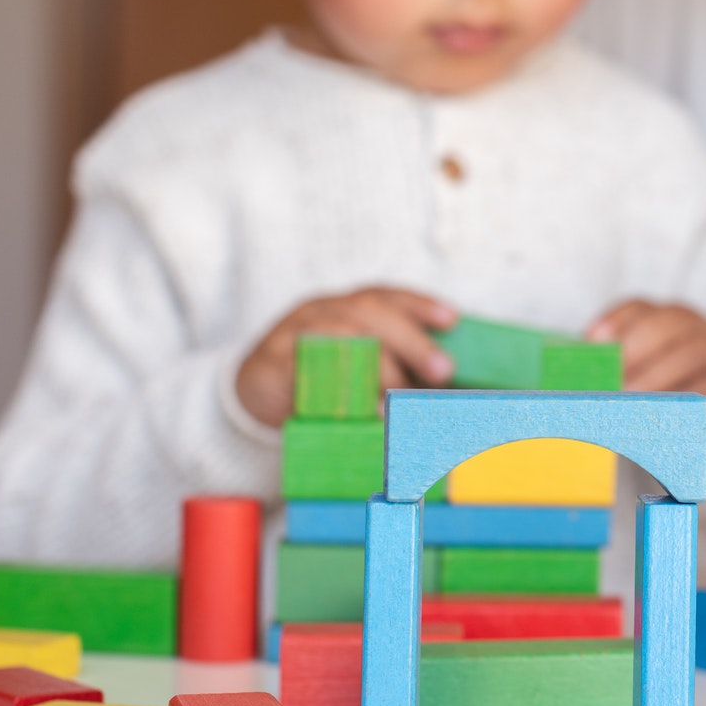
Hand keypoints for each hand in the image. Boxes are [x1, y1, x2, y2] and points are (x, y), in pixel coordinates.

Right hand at [235, 288, 457, 427]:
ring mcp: (292, 331)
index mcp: (348, 307)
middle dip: (411, 340)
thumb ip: (399, 372)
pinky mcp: (269, 363)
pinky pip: (305, 367)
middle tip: (443, 371)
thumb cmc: (321, 383)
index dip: (420, 304)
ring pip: (340, 334)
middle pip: (369, 311)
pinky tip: (363, 409)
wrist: (253, 396)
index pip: (386, 296)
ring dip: (379, 366)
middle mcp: (321, 311)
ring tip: (403, 398)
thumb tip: (449, 393)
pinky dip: (338, 386)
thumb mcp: (361, 370)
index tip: (452, 319)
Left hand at [588, 301, 705, 437]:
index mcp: (667, 315)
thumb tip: (581, 378)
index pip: (637, 308)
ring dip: (654, 378)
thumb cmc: (680, 378)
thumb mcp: (654, 362)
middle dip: (633, 350)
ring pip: (686, 356)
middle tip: (610, 377)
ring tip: (628, 398)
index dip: (614, 321)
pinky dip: (683, 401)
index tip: (591, 341)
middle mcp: (693, 325)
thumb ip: (621, 364)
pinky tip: (661, 414)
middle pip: (662, 326)